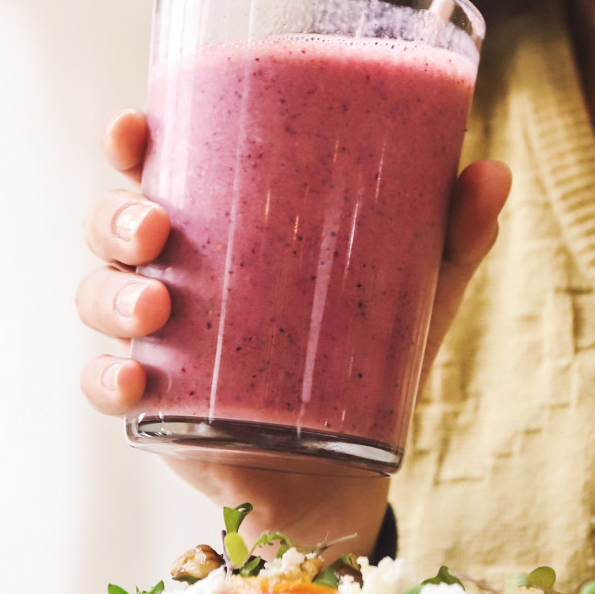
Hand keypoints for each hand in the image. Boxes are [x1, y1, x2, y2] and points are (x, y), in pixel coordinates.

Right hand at [75, 107, 509, 544]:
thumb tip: (494, 171)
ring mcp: (163, 341)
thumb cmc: (370, 356)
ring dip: (111, 294)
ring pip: (100, 297)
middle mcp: (181, 275)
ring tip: (155, 308)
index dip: (133, 142)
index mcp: (228, 229)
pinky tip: (133, 383)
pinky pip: (107, 387)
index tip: (133, 126)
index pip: (165, 168)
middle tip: (155, 226)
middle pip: (115, 226)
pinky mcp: (162, 406)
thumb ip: (451, 235)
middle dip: (116, 216)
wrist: (351, 466)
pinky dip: (108, 382)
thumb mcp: (413, 290)